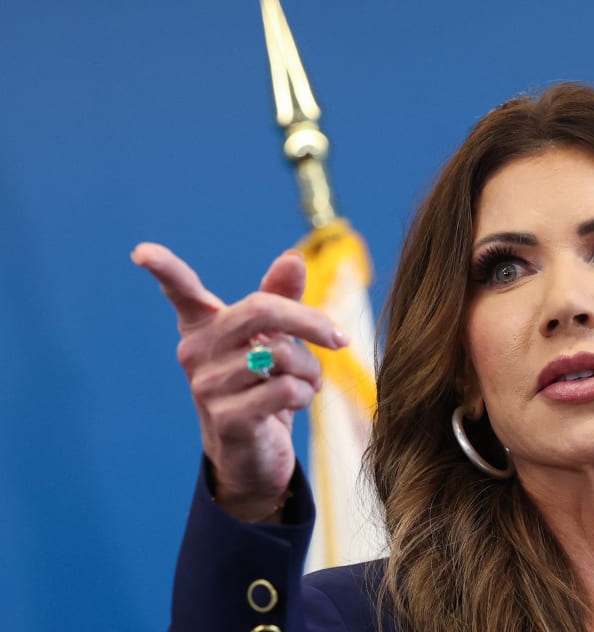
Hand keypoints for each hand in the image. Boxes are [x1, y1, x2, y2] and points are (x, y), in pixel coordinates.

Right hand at [132, 243, 347, 520]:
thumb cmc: (263, 386)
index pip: (180, 291)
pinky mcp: (227, 418)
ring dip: (311, 371)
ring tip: (304, 384)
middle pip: (261, 310)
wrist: (256, 453)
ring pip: (283, 355)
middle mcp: (197, 352)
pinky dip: (306, 395)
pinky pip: (286, 389)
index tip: (141, 252)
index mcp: (205, 327)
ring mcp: (207, 386)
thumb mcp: (273, 341)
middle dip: (310, 321)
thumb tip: (292, 259)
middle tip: (339, 338)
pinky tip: (296, 405)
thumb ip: (281, 298)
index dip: (164, 269)